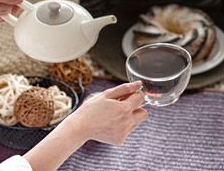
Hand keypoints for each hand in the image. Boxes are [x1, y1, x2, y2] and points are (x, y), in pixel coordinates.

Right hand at [24, 81, 147, 170]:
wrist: (79, 128)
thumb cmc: (91, 109)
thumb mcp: (107, 95)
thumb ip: (125, 88)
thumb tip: (139, 84)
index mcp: (125, 109)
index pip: (141, 98)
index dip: (133, 95)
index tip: (124, 97)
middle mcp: (127, 122)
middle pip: (144, 113)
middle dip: (136, 108)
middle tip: (123, 107)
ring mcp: (124, 132)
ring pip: (136, 122)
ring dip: (130, 117)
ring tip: (114, 115)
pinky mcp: (120, 140)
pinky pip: (128, 130)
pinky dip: (123, 126)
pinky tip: (110, 124)